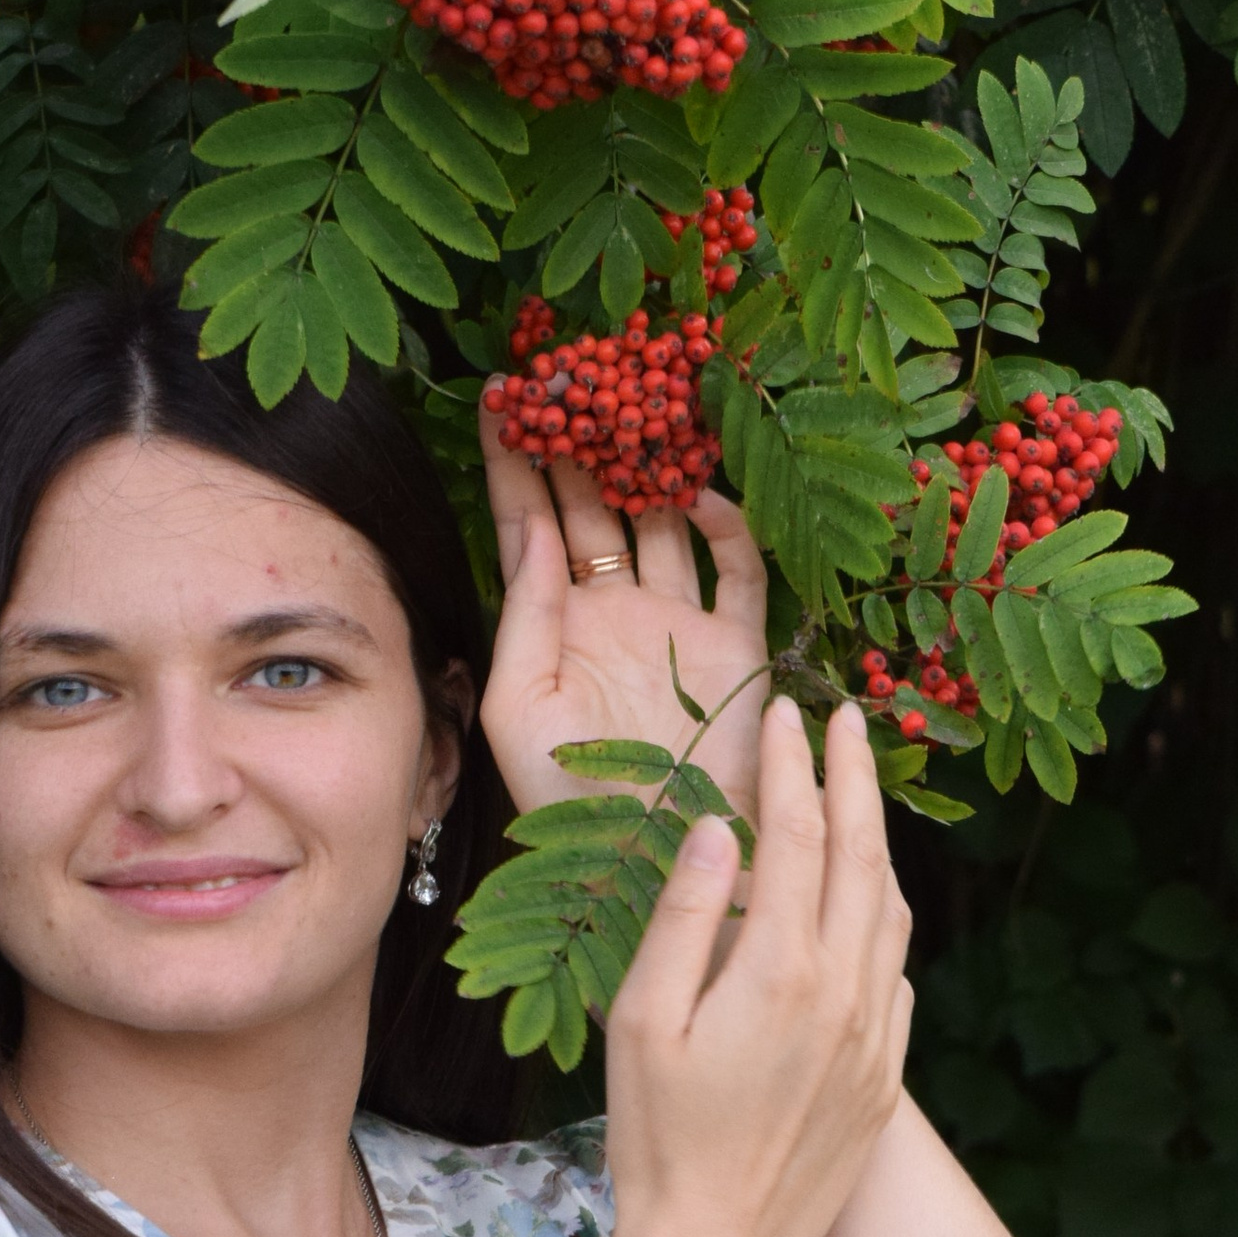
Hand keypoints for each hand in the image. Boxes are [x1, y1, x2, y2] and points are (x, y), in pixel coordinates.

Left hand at [478, 402, 769, 822]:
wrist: (657, 859)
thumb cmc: (570, 798)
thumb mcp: (518, 708)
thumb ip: (526, 615)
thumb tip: (536, 529)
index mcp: (554, 625)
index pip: (530, 524)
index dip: (516, 463)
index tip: (500, 397)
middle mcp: (614, 611)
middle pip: (596, 507)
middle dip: (584, 444)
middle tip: (574, 377)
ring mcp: (677, 623)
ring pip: (666, 523)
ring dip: (653, 469)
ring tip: (637, 407)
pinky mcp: (737, 643)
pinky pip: (737, 569)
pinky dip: (727, 525)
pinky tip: (701, 491)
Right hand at [600, 694, 912, 1236]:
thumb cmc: (659, 1139)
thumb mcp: (644, 1021)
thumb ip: (683, 916)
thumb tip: (715, 830)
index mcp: (781, 970)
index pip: (795, 835)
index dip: (789, 766)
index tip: (780, 714)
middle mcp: (846, 994)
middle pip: (863, 856)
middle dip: (854, 776)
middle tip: (846, 715)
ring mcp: (876, 1037)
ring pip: (892, 911)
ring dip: (878, 840)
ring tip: (859, 791)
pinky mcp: (886, 1077)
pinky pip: (897, 972)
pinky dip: (884, 916)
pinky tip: (865, 904)